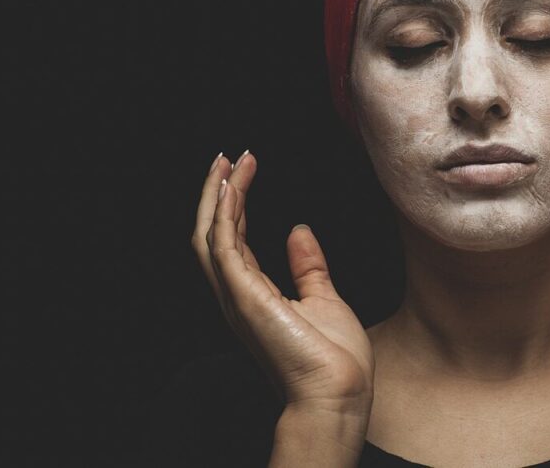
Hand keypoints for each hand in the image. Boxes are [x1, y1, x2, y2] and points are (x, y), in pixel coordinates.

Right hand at [190, 151, 374, 416]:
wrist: (339, 393)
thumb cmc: (334, 359)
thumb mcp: (324, 299)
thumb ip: (308, 266)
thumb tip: (299, 230)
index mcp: (254, 296)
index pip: (233, 240)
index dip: (234, 205)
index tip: (242, 170)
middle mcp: (237, 296)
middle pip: (212, 234)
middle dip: (217, 194)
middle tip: (225, 157)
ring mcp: (237, 297)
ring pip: (210, 236)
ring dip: (217, 196)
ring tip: (227, 161)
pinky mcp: (245, 297)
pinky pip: (224, 247)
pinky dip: (223, 215)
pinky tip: (231, 187)